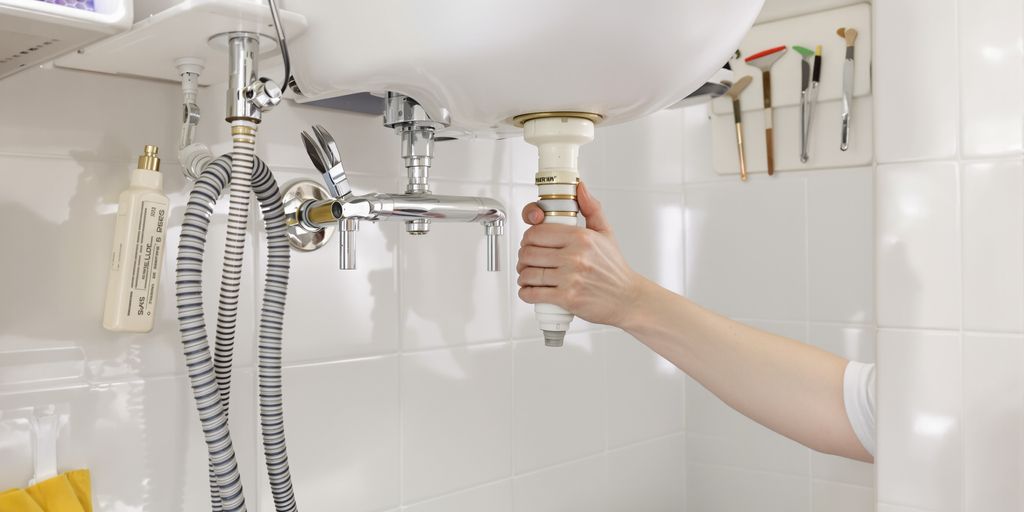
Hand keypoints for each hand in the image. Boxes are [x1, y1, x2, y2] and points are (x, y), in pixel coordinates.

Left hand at [517, 182, 644, 327]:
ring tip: (527, 275)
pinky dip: (525, 292)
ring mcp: (570, 278)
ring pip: (528, 273)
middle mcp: (575, 256)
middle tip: (526, 261)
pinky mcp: (567, 298)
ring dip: (522, 275)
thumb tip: (580, 187)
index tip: (529, 243)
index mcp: (581, 237)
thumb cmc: (615, 268)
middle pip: (528, 253)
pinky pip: (534, 293)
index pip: (537, 233)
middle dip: (522, 258)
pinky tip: (529, 290)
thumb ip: (591, 208)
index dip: (527, 238)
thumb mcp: (606, 233)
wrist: (628, 297)